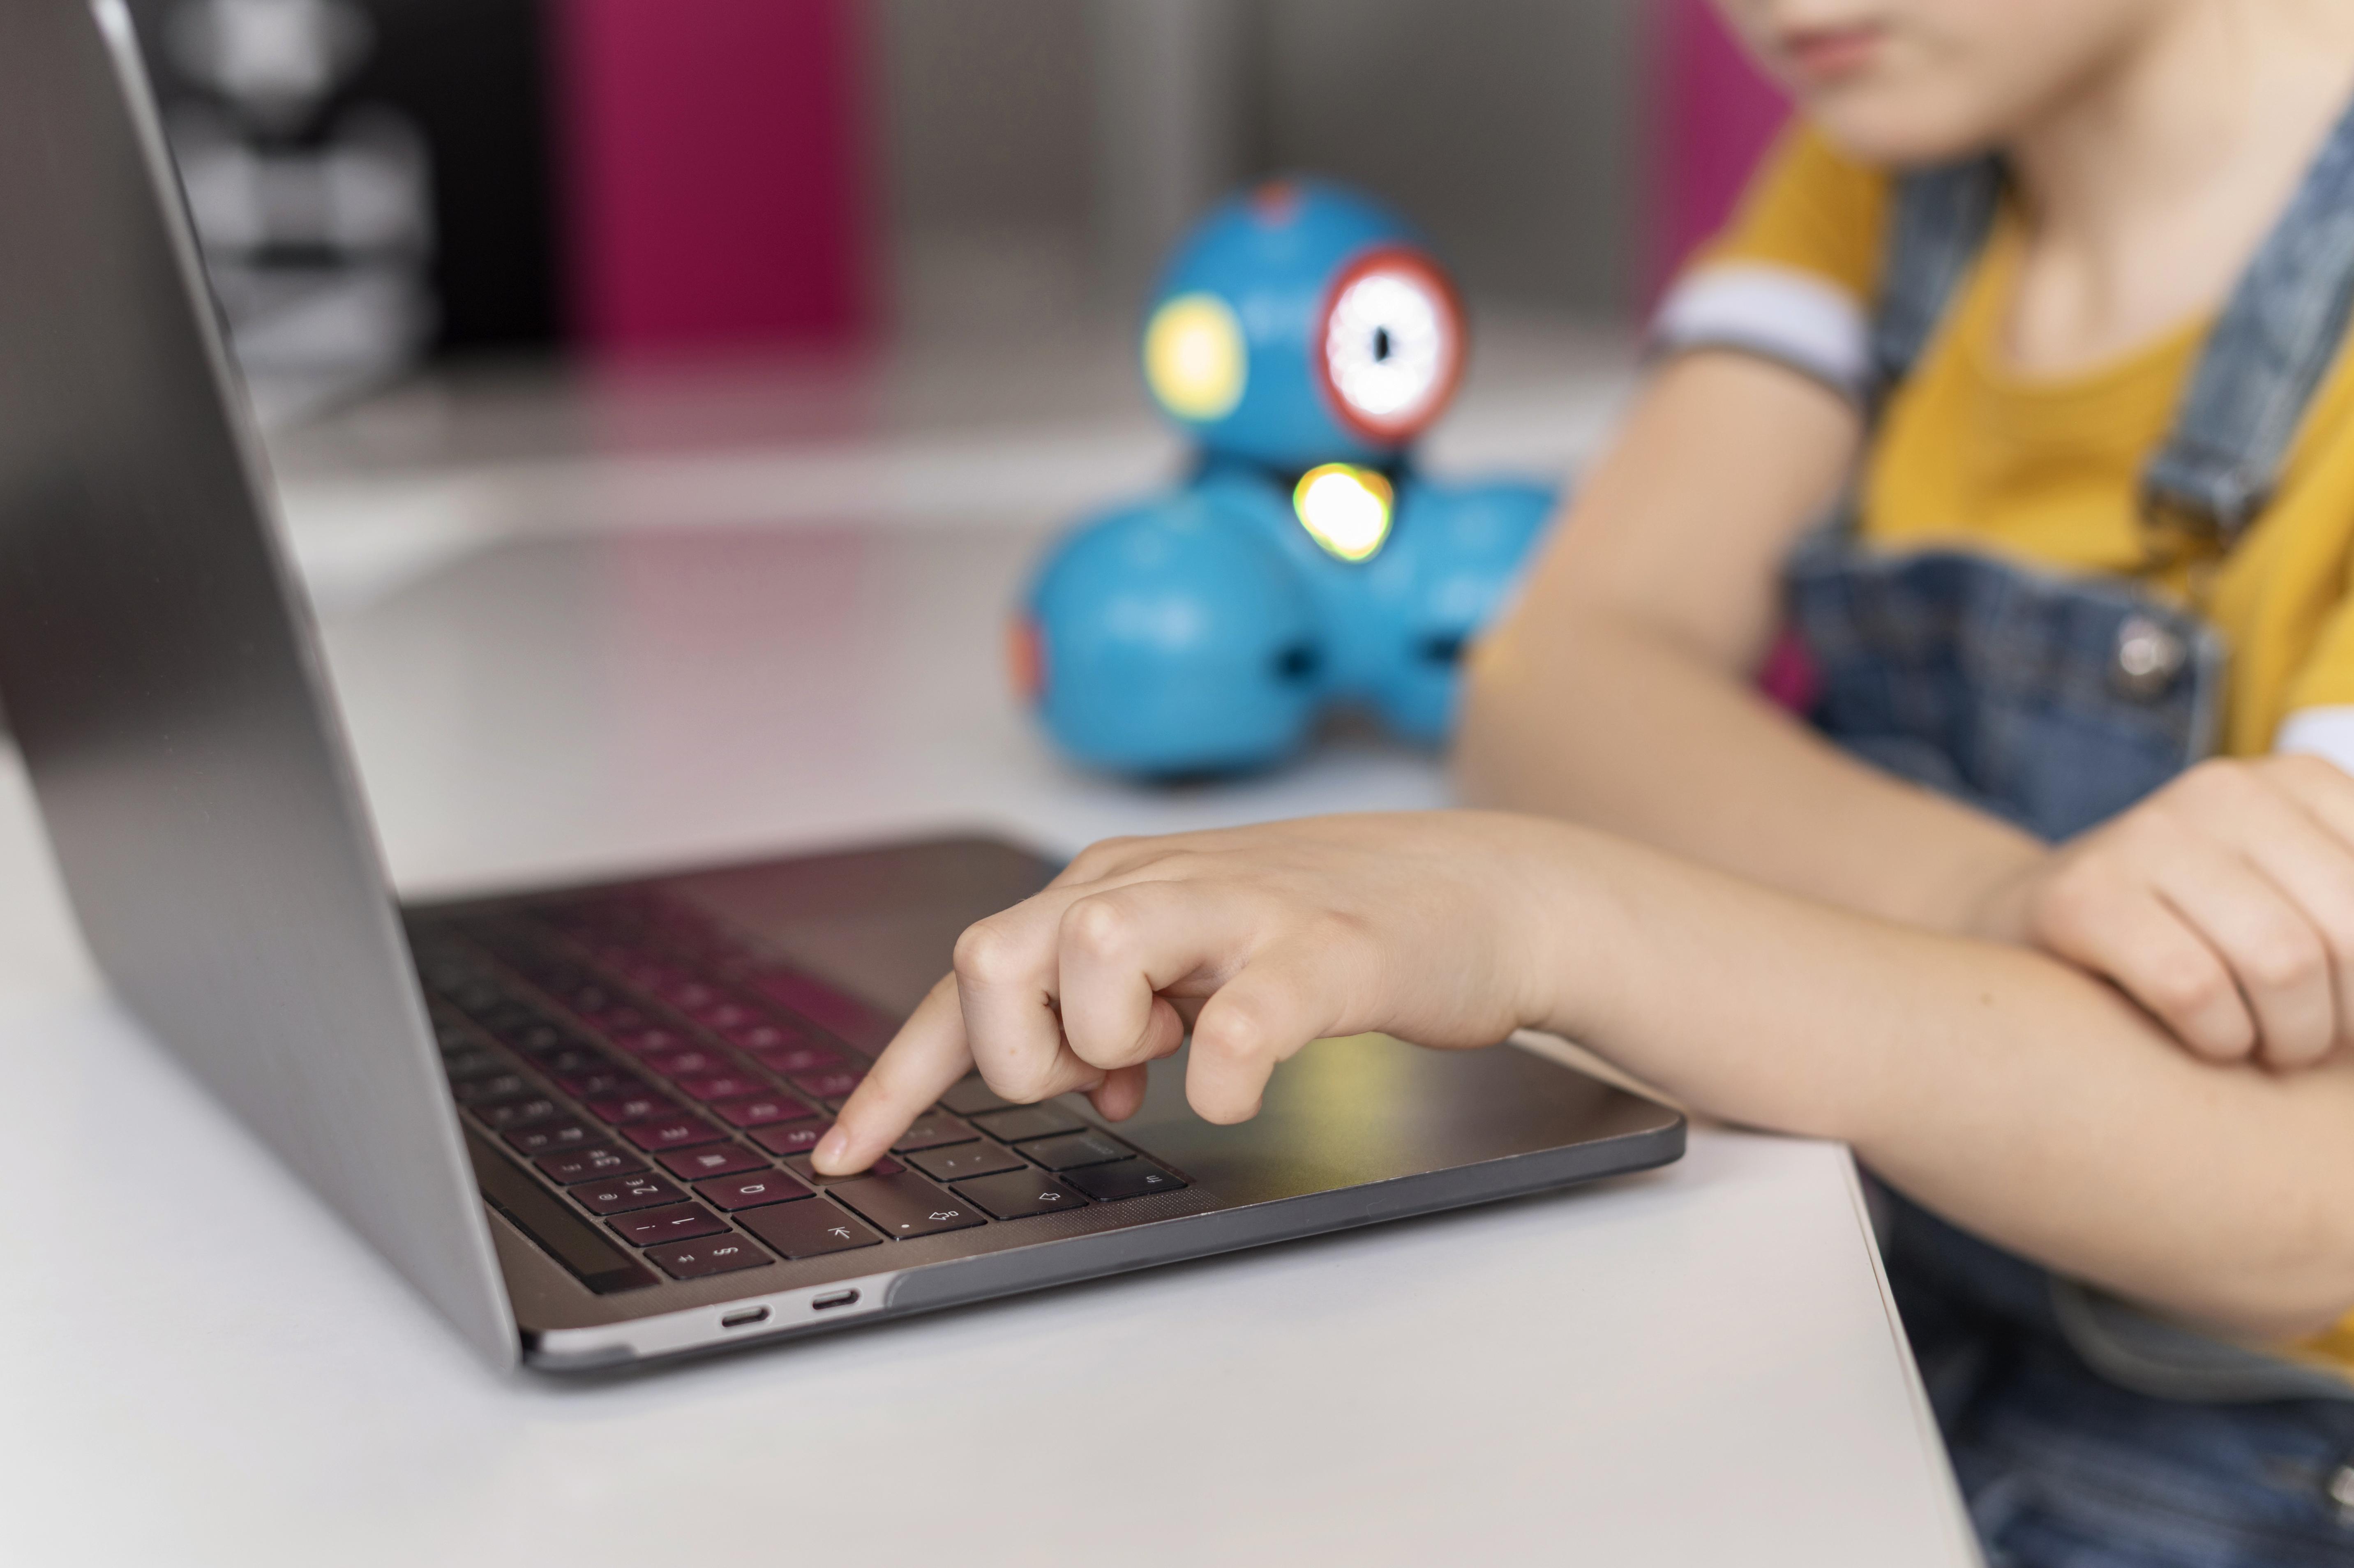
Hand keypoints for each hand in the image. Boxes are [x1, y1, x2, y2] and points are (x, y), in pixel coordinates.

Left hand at [811, 812, 1564, 1173]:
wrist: (1480, 894)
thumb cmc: (1329, 931)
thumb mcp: (1194, 964)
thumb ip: (1122, 1007)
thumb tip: (1078, 1078)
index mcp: (1113, 891)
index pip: (970, 980)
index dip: (897, 1074)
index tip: (842, 1152)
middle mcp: (1155, 882)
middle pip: (996, 951)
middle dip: (1020, 1048)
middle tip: (1104, 1074)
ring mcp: (1242, 908)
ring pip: (1093, 948)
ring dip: (1107, 1035)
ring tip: (1174, 1053)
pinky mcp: (1328, 949)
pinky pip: (1246, 1010)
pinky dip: (1223, 1066)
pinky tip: (1234, 1084)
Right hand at [1972, 755, 2353, 1068]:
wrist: (2037, 925)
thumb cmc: (2203, 932)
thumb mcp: (2303, 897)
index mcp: (2301, 781)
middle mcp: (2225, 790)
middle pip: (2351, 934)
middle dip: (2352, 1019)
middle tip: (2321, 1045)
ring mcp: (2146, 835)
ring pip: (2284, 966)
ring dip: (2291, 1039)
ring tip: (2270, 1047)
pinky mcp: (2082, 895)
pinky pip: (2196, 991)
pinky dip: (2219, 1040)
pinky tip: (2207, 1039)